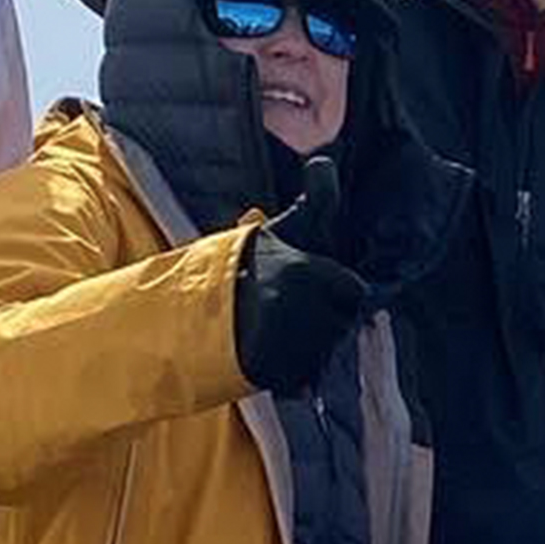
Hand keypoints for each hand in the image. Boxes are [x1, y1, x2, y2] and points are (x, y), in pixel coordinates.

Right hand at [233, 162, 367, 393]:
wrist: (187, 306)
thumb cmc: (247, 264)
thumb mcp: (282, 230)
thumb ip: (315, 200)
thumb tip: (325, 161)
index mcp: (306, 270)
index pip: (356, 293)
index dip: (341, 292)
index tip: (320, 289)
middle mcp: (298, 307)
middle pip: (343, 325)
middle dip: (327, 321)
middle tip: (295, 310)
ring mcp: (283, 341)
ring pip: (325, 353)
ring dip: (312, 348)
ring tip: (281, 330)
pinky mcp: (268, 372)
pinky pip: (302, 382)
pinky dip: (295, 378)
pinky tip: (275, 355)